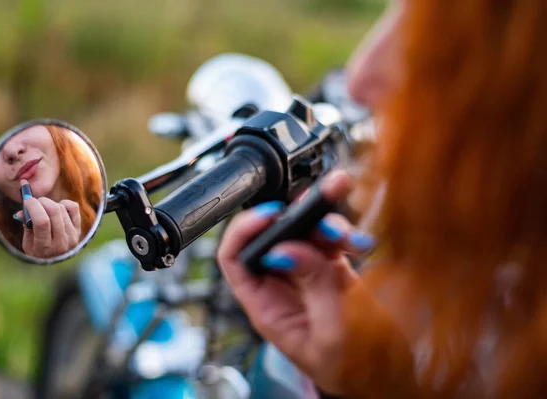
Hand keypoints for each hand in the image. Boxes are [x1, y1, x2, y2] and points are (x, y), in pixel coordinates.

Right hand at [16, 180, 81, 257]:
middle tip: (34, 202)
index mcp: (45, 248)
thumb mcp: (27, 244)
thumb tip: (22, 210)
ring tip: (43, 209)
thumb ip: (26, 226)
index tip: (27, 201)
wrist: (55, 262)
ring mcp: (72, 236)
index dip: (34, 206)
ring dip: (50, 203)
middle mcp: (62, 242)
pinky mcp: (79, 229)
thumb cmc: (37, 252)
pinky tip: (57, 209)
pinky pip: (73, 207)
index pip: (42, 222)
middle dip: (41, 201)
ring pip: (62, 208)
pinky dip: (64, 203)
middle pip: (54, 211)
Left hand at [216, 170, 375, 394]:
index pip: (235, 259)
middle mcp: (282, 285)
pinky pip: (332, 238)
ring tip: (344, 230)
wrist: (387, 378)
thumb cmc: (352, 370)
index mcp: (266, 306)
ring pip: (304, 231)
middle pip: (272, 236)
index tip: (270, 215)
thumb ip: (313, 289)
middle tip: (317, 199)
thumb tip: (288, 248)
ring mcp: (308, 274)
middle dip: (292, 213)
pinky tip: (360, 242)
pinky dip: (345, 232)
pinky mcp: (333, 268)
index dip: (244, 231)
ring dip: (324, 220)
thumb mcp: (330, 336)